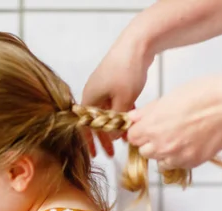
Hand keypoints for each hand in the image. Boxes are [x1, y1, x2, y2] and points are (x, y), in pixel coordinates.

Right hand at [82, 38, 153, 156]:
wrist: (137, 43)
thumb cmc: (126, 71)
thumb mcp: (123, 100)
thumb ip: (117, 121)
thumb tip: (114, 137)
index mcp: (89, 98)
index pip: (85, 126)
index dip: (90, 142)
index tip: (96, 155)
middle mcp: (92, 94)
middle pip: (96, 121)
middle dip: (104, 138)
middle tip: (112, 154)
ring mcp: (103, 87)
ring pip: (108, 113)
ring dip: (115, 127)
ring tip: (125, 140)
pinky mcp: (114, 82)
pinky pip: (115, 103)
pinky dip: (121, 114)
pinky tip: (131, 123)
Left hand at [127, 74, 221, 168]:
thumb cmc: (200, 94)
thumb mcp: (167, 98)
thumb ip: (147, 112)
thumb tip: (132, 118)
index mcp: (150, 127)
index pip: (132, 137)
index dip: (139, 132)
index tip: (146, 128)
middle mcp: (160, 145)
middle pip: (144, 151)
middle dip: (150, 143)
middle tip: (164, 132)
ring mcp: (176, 156)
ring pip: (160, 161)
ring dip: (164, 153)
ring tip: (178, 139)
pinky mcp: (192, 162)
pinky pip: (178, 165)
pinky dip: (180, 158)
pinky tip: (189, 145)